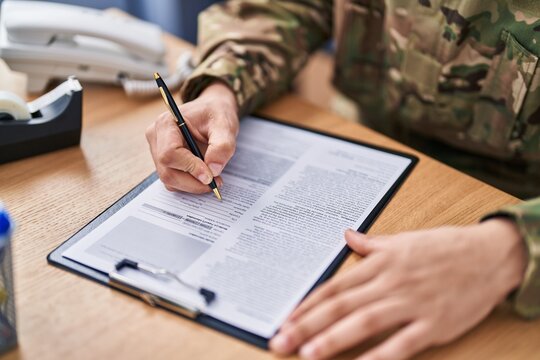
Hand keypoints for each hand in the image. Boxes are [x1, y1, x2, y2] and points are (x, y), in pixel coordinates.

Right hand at [146, 82, 238, 192]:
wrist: (212, 112)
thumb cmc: (216, 114)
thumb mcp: (225, 125)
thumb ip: (222, 146)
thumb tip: (214, 170)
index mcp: (167, 123)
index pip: (170, 153)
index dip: (190, 168)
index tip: (210, 176)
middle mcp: (156, 137)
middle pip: (167, 171)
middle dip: (192, 182)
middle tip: (216, 183)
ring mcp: (157, 150)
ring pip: (169, 179)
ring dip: (192, 185)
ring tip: (213, 179)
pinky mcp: (164, 161)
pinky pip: (173, 181)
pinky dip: (189, 184)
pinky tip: (204, 178)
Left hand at [270, 219, 525, 359]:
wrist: (489, 255)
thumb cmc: (444, 247)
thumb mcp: (404, 239)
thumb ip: (372, 243)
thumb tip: (347, 234)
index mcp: (380, 264)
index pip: (335, 287)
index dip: (308, 304)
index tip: (286, 318)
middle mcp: (390, 283)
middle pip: (341, 306)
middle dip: (307, 325)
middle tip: (281, 341)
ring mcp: (410, 304)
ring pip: (365, 323)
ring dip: (334, 339)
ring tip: (308, 354)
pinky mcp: (433, 324)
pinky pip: (402, 344)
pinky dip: (381, 357)